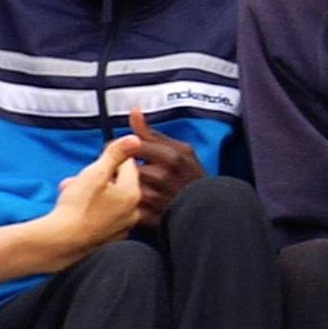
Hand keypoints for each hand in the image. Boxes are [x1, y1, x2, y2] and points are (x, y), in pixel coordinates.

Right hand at [49, 135, 144, 256]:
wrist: (62, 242)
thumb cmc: (76, 208)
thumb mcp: (95, 173)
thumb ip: (116, 154)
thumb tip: (135, 139)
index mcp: (132, 193)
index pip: (128, 165)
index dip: (110, 159)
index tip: (96, 162)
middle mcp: (133, 211)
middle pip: (119, 183)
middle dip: (98, 178)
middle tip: (78, 180)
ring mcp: (123, 226)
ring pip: (110, 200)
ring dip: (93, 193)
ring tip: (71, 194)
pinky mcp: (112, 238)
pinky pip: (106, 216)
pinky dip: (95, 211)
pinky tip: (78, 211)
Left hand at [129, 108, 204, 226]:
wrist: (207, 209)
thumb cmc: (191, 176)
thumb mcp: (179, 149)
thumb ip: (151, 132)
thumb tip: (134, 111)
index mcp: (170, 156)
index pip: (132, 146)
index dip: (122, 147)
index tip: (121, 150)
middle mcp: (163, 177)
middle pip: (126, 168)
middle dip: (122, 168)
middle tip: (124, 170)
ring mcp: (157, 199)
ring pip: (124, 188)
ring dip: (122, 187)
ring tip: (129, 186)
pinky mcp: (152, 217)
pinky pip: (129, 209)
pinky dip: (127, 205)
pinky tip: (132, 202)